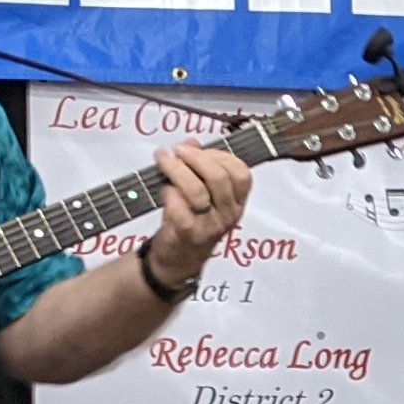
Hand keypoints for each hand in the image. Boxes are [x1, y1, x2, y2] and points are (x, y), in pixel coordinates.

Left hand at [146, 142, 254, 280]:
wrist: (178, 260)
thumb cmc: (190, 223)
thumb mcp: (201, 195)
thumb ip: (199, 168)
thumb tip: (191, 143)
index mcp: (237, 202)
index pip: (240, 173)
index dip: (219, 155)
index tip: (198, 149)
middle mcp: (228, 214)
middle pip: (219, 177)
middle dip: (195, 158)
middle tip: (177, 150)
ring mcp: (210, 226)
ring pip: (197, 191)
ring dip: (176, 170)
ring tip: (163, 161)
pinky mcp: (190, 235)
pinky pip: (181, 210)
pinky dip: (170, 195)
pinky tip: (164, 189)